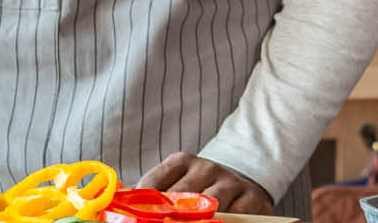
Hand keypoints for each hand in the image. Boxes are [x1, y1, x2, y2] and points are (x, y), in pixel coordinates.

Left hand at [137, 154, 273, 214]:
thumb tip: (126, 202)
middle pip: (180, 198)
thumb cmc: (202, 188)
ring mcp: (229, 183)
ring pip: (209, 208)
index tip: (134, 217)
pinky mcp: (251, 200)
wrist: (243, 183)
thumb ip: (155, 193)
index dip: (142, 203)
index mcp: (182, 161)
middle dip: (167, 217)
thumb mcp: (178, 182)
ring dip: (195, 220)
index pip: (154, 182)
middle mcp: (206, 167)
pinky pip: (234, 218)